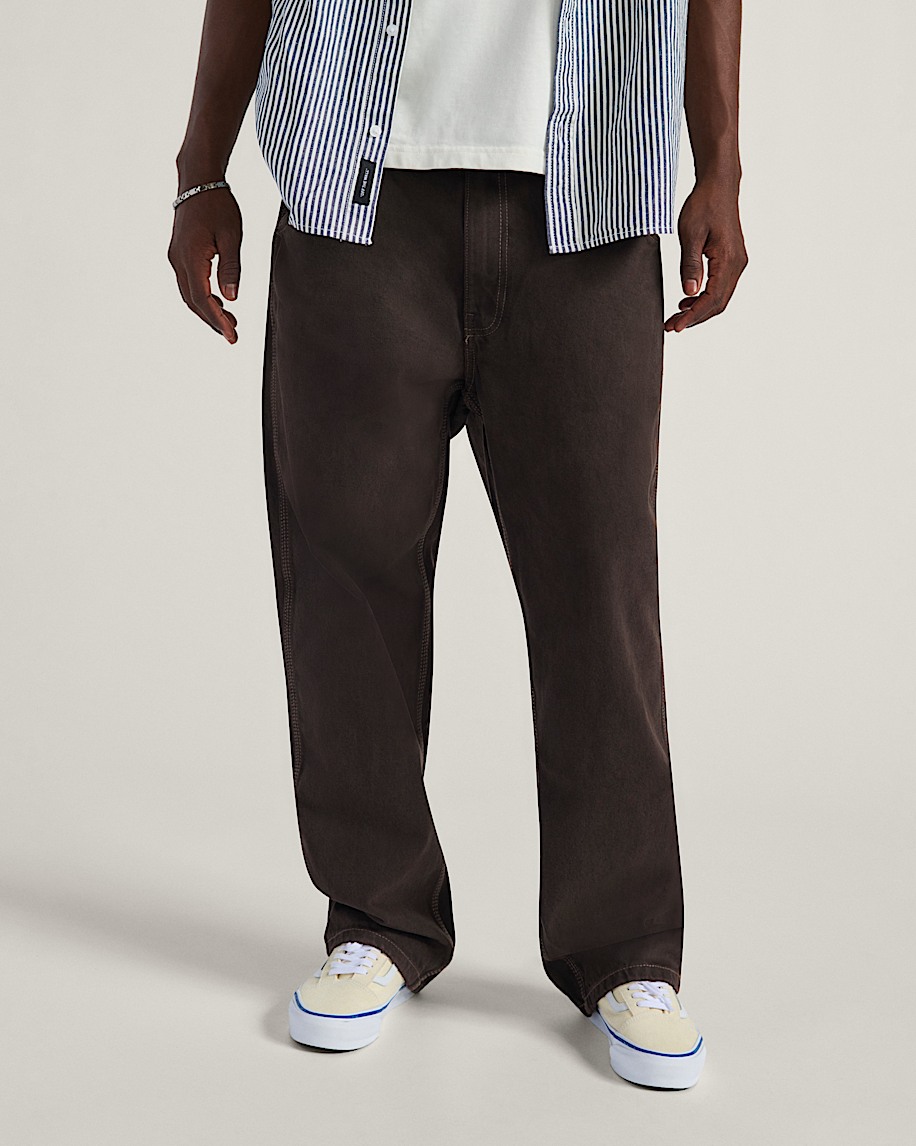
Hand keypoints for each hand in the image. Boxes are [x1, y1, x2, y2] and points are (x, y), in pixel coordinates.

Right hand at [168, 187, 240, 343]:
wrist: (198, 181)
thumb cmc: (218, 205)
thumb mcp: (232, 237)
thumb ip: (231, 268)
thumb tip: (231, 298)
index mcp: (191, 258)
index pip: (204, 300)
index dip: (218, 321)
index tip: (232, 336)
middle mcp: (178, 261)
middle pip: (193, 302)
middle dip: (212, 321)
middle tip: (233, 334)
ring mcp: (176, 257)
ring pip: (189, 294)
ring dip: (207, 310)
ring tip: (229, 321)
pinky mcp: (178, 253)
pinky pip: (188, 283)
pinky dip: (202, 296)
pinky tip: (218, 300)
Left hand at [664, 179, 747, 332]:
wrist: (718, 186)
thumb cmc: (703, 205)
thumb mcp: (690, 234)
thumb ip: (690, 265)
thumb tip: (689, 292)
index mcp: (728, 260)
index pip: (711, 299)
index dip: (693, 316)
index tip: (675, 326)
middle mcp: (737, 264)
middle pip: (717, 304)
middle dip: (694, 318)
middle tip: (671, 325)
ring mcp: (736, 263)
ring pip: (719, 298)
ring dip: (698, 310)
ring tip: (676, 316)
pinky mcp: (731, 260)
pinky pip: (719, 287)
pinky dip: (704, 298)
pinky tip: (687, 300)